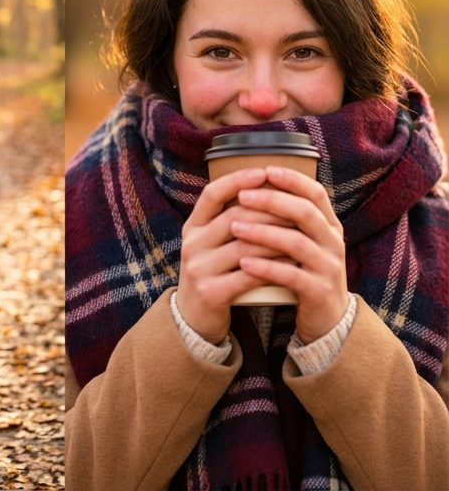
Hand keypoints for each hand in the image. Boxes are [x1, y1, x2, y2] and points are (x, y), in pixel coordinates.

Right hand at [176, 167, 289, 344]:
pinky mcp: (211, 292)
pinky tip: (292, 263)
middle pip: (233, 217)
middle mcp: (192, 243)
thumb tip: (266, 191)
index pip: (212, 193)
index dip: (237, 180)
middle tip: (296, 207)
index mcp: (193, 226)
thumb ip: (229, 220)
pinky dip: (273, 267)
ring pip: (244, 246)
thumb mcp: (211, 243)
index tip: (264, 172)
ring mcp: (199, 268)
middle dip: (268, 211)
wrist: (194, 320)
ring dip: (276, 239)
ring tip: (300, 233)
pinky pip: (248, 275)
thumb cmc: (213, 273)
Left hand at [230, 165, 348, 343]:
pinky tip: (244, 262)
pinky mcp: (319, 292)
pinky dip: (266, 267)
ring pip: (296, 243)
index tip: (266, 170)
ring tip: (235, 227)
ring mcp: (329, 268)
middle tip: (243, 196)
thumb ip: (290, 218)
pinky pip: (292, 275)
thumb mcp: (305, 241)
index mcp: (329, 225)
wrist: (327, 320)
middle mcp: (333, 243)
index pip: (316, 193)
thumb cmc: (306, 271)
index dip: (292, 179)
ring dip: (263, 232)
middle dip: (272, 201)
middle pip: (304, 212)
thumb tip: (256, 184)